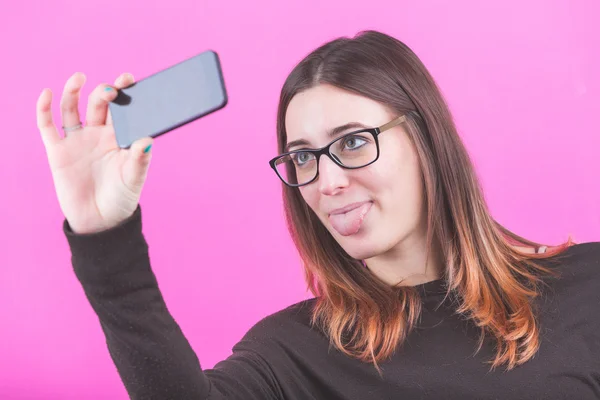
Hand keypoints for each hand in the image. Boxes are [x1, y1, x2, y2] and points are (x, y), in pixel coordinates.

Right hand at [37, 72, 153, 233]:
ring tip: (80, 77)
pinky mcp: (58, 151)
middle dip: (104, 93)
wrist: (100, 221)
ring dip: (73, 91)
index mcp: (119, 136)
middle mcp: (97, 134)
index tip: (129, 78)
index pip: (122, 108)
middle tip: (111, 90)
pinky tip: (47, 94)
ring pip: (71, 108)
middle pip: (98, 104)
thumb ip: (140, 160)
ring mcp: (77, 140)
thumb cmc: (122, 197)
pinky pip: (47, 126)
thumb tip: (148, 141)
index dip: (124, 91)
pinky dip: (44, 109)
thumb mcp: (134, 178)